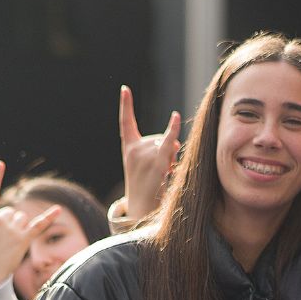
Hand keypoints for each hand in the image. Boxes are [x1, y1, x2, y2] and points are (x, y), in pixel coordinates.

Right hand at [0, 160, 60, 292]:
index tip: (0, 164)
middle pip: (11, 211)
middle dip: (8, 221)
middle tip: (1, 240)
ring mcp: (12, 230)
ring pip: (22, 218)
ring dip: (19, 226)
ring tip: (10, 243)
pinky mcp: (24, 240)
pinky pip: (39, 225)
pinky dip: (49, 217)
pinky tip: (59, 210)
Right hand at [119, 85, 181, 222]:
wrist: (140, 210)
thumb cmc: (145, 189)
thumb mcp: (146, 167)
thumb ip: (159, 151)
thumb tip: (175, 144)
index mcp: (128, 148)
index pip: (125, 123)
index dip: (126, 105)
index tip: (125, 89)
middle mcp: (134, 149)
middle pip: (159, 137)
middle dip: (165, 150)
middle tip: (160, 171)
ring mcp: (144, 155)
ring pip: (168, 144)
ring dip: (171, 157)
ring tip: (163, 175)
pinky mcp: (156, 162)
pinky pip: (168, 142)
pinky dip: (173, 129)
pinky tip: (175, 116)